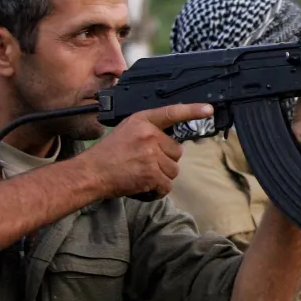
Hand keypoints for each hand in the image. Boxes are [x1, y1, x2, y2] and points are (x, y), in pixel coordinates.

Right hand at [84, 103, 211, 199]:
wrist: (91, 172)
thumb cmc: (108, 154)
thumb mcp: (127, 131)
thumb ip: (149, 132)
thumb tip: (171, 143)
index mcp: (143, 121)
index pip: (172, 112)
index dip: (193, 110)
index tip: (208, 109)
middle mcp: (149, 135)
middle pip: (177, 151)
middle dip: (165, 161)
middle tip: (145, 164)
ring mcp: (151, 154)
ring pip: (173, 170)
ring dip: (161, 177)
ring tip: (141, 175)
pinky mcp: (151, 173)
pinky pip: (166, 185)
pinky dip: (156, 191)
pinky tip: (143, 187)